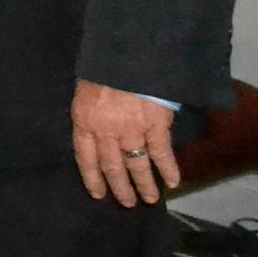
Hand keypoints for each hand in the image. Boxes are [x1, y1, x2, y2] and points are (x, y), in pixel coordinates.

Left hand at [71, 80, 178, 205]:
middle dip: (120, 187)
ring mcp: (131, 129)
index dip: (92, 178)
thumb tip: (94, 134)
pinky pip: (161, 152)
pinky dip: (168, 168)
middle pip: (112, 166)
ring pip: (137, 164)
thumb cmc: (104, 69)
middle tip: (127, 203)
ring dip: (144, 184)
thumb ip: (89, 114)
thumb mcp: (86, 90)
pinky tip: (173, 182)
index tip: (98, 195)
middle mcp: (106, 130)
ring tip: (150, 199)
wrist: (129, 53)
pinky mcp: (155, 125)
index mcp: (84, 120)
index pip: (85, 158)